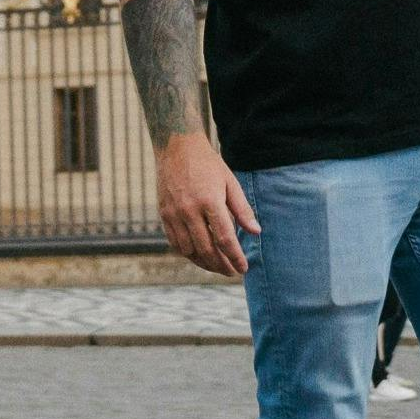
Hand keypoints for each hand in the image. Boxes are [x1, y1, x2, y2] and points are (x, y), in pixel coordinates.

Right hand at [156, 135, 258, 277]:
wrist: (177, 147)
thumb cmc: (208, 164)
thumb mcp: (230, 182)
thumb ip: (242, 209)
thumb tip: (256, 232)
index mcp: (210, 201)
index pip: (224, 238)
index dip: (235, 257)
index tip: (243, 269)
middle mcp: (189, 209)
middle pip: (206, 249)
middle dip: (221, 265)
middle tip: (231, 272)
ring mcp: (174, 213)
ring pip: (189, 250)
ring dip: (204, 263)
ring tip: (217, 266)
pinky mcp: (164, 214)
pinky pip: (175, 243)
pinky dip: (188, 253)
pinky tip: (199, 255)